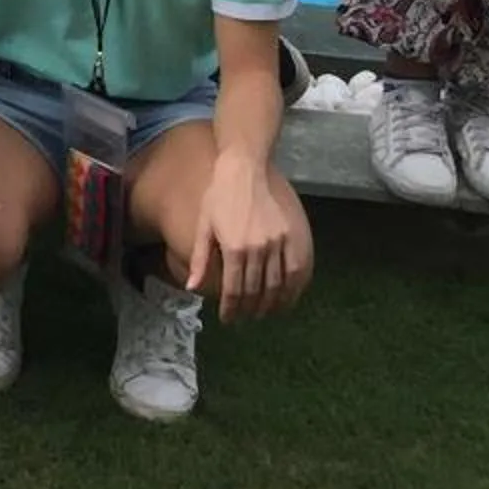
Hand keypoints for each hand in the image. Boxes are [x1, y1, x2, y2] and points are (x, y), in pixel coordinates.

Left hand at [184, 155, 309, 321]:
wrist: (245, 170)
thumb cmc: (219, 197)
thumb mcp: (204, 226)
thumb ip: (200, 259)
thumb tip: (191, 288)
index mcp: (234, 247)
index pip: (234, 289)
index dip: (231, 308)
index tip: (228, 318)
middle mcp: (258, 248)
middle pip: (257, 291)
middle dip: (249, 309)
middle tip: (245, 318)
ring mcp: (278, 242)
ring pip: (279, 285)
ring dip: (272, 304)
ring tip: (264, 313)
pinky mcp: (293, 235)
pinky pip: (297, 270)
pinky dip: (294, 289)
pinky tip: (287, 298)